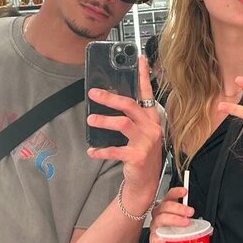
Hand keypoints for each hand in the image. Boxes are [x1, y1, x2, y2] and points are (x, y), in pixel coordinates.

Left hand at [87, 56, 162, 210]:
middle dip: (110, 98)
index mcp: (152, 118)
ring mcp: (146, 142)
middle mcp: (152, 128)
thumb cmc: (140, 154)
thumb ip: (131, 117)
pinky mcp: (137, 157)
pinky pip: (115, 150)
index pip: (147, 93)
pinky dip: (101, 150)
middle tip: (94, 93)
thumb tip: (110, 100)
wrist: (145, 182)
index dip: (143, 75)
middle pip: (130, 105)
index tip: (138, 59)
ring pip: (122, 123)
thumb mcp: (140, 133)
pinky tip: (92, 151)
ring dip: (104, 120)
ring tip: (90, 119)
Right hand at [148, 186, 193, 242]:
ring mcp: (155, 226)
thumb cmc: (175, 233)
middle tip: (190, 212)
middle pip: (166, 206)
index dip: (176, 192)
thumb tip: (208, 227)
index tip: (185, 192)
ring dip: (174, 220)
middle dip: (179, 207)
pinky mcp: (153, 239)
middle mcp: (159, 214)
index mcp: (167, 208)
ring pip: (160, 219)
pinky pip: (153, 239)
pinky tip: (163, 242)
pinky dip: (158, 240)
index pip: (170, 196)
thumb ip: (193, 222)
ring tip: (185, 223)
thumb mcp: (184, 224)